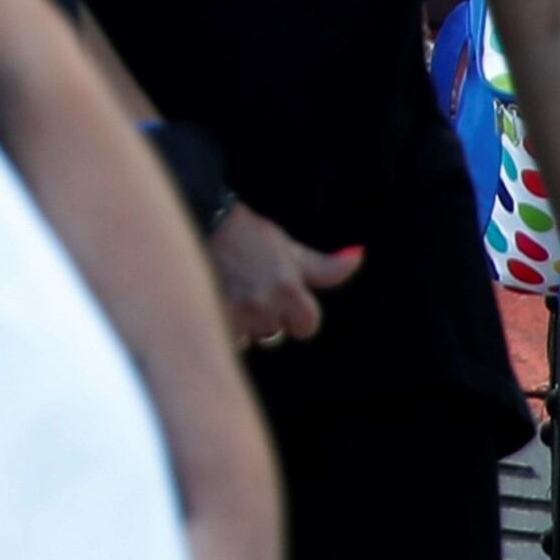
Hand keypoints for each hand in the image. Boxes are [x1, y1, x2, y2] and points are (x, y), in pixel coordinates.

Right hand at [207, 200, 360, 346]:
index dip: (296, 314)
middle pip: (275, 333)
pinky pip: (227, 338)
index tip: (281, 297)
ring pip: (250, 338)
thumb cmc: (249, 235)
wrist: (201, 221)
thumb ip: (326, 267)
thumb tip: (358, 255)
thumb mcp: (290, 249)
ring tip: (233, 295)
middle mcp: (266, 305)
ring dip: (244, 324)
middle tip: (251, 291)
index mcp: (289, 290)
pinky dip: (224, 325)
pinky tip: (218, 302)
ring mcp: (237, 313)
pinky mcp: (212, 316)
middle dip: (267, 317)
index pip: (307, 326)